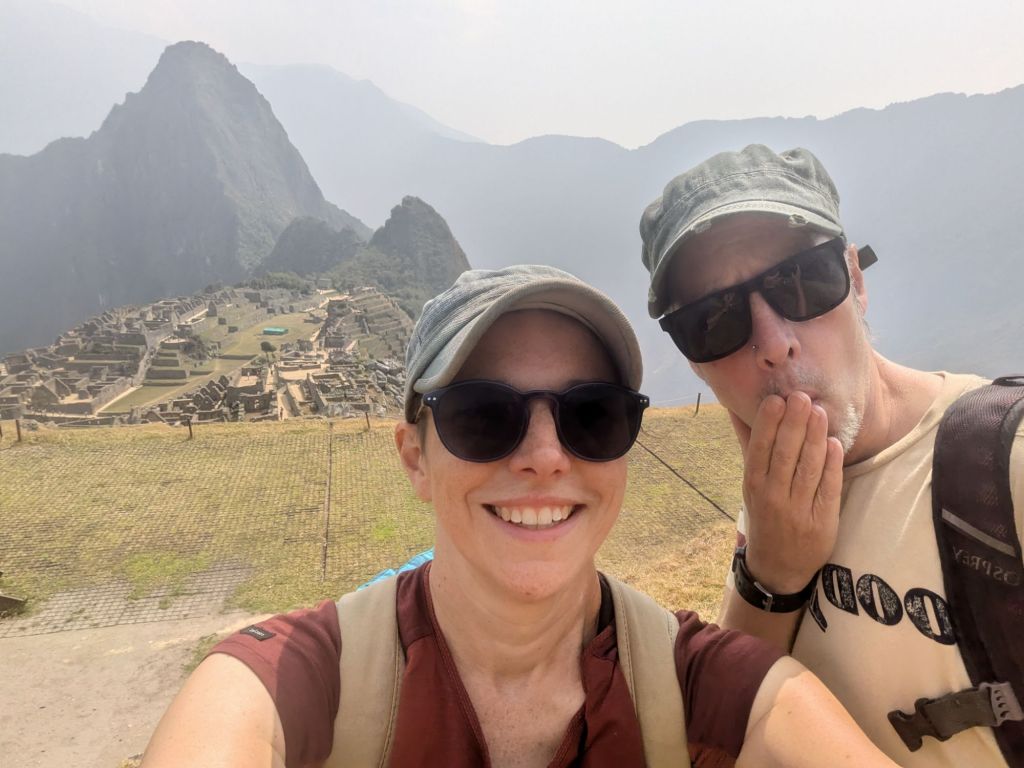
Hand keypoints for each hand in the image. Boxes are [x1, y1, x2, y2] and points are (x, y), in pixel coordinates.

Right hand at [729, 393, 842, 593]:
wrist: (778, 567)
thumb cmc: (764, 516)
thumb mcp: (750, 485)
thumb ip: (749, 446)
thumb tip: (736, 409)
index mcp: (753, 485)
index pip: (759, 449)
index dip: (768, 423)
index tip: (776, 398)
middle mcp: (773, 497)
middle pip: (784, 454)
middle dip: (794, 424)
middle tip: (802, 396)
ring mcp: (798, 510)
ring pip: (807, 468)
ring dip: (814, 437)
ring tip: (820, 411)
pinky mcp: (822, 521)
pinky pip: (828, 487)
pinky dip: (831, 464)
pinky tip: (834, 443)